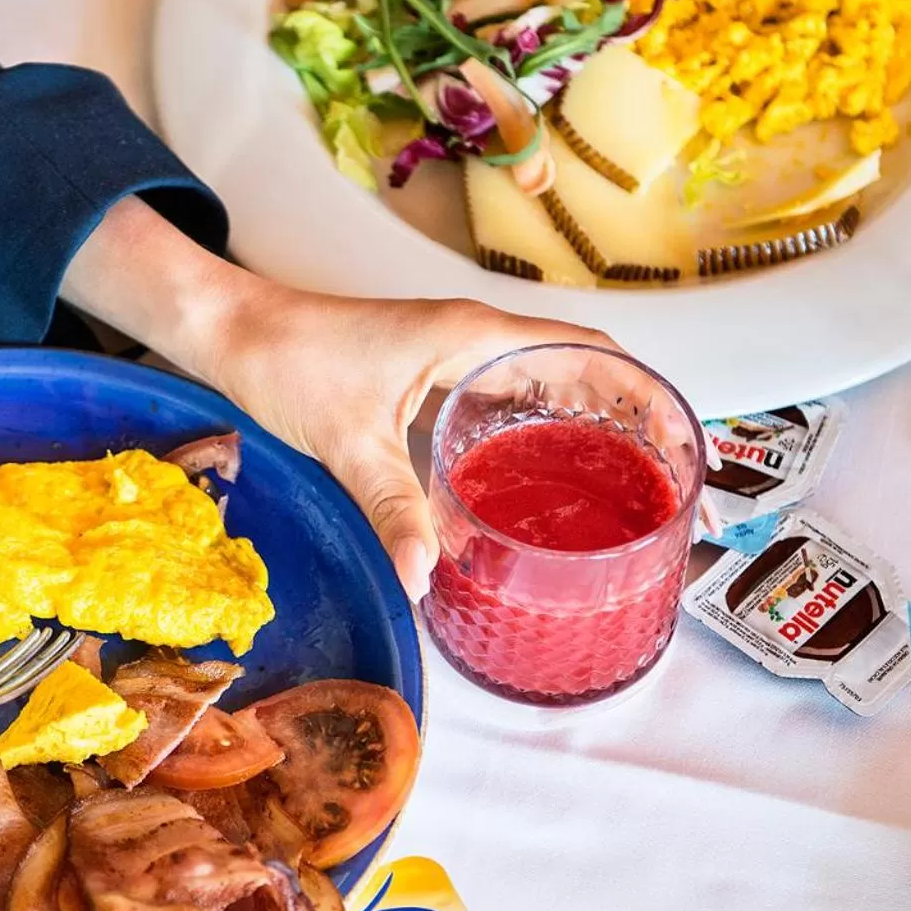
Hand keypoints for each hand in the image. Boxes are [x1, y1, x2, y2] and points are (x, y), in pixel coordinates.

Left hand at [61, 197, 675, 597]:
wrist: (229, 330)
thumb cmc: (283, 359)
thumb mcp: (344, 442)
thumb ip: (391, 508)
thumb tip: (427, 580)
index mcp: (473, 338)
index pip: (591, 355)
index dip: (645, 397)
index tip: (681, 447)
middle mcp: (474, 341)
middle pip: (582, 373)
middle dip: (631, 423)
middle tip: (665, 489)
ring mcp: (452, 359)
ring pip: (545, 388)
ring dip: (587, 429)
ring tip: (621, 494)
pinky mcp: (428, 381)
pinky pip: (503, 405)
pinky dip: (534, 437)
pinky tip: (535, 488)